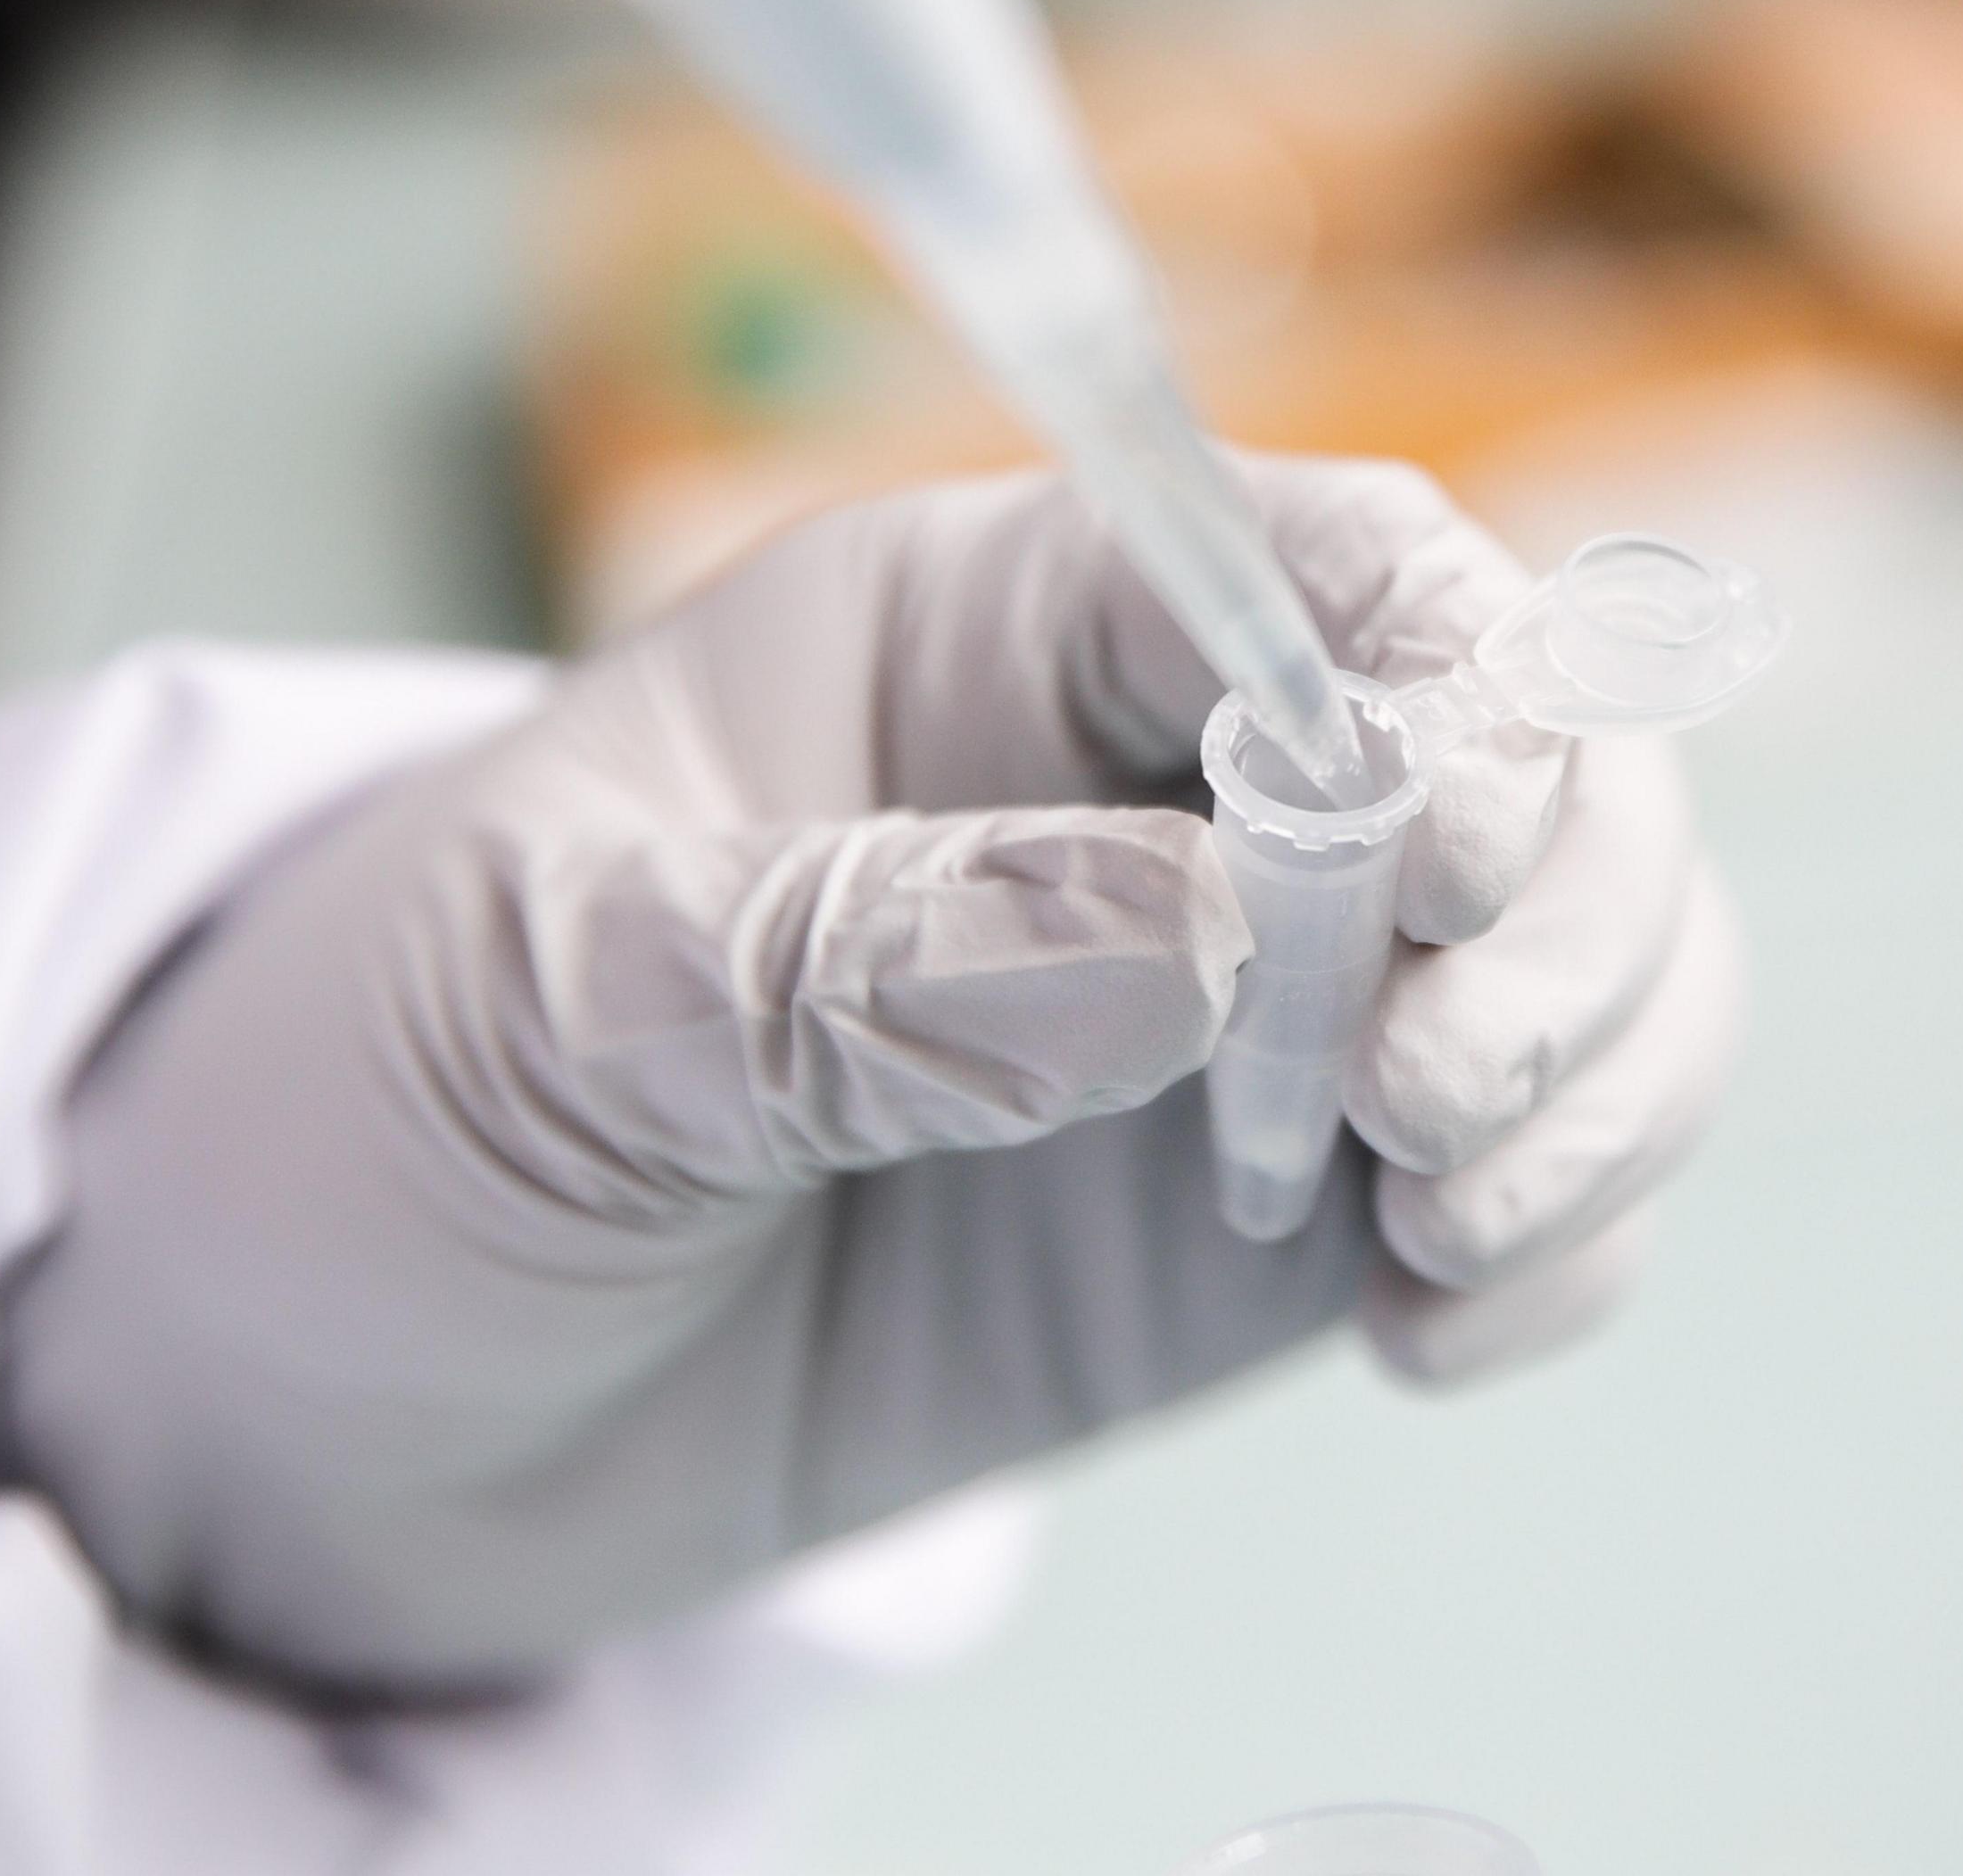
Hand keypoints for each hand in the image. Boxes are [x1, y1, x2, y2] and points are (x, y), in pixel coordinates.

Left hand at [0, 458, 1744, 1692]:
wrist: (359, 1403)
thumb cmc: (400, 1105)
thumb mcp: (560, 1000)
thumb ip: (864, 956)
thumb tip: (1206, 939)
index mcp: (986, 637)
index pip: (1320, 560)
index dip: (1458, 673)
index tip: (1448, 856)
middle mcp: (1162, 794)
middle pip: (1527, 748)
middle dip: (1562, 909)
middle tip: (1422, 1103)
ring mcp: (1242, 1010)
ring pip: (1587, 954)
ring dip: (1602, 1077)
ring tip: (1445, 1236)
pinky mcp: (1272, 1212)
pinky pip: (1529, 1178)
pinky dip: (1561, 1242)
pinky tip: (1435, 1333)